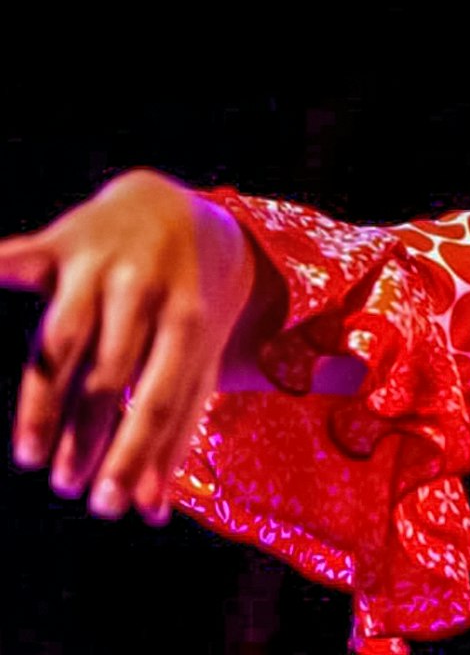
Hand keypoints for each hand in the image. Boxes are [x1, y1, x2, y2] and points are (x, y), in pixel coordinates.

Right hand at [3, 168, 257, 524]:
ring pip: (62, 341)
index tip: (108, 507)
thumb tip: (151, 510)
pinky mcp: (60, 244)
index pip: (160, 399)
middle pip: (109, 376)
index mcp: (190, 321)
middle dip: (87, 435)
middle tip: (66, 486)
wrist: (183, 212)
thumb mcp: (197, 359)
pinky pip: (15, 261)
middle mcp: (148, 291)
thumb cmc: (189, 303)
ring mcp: (101, 266)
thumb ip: (174, 431)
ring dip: (43, 402)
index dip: (134, 455)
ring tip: (31, 455)